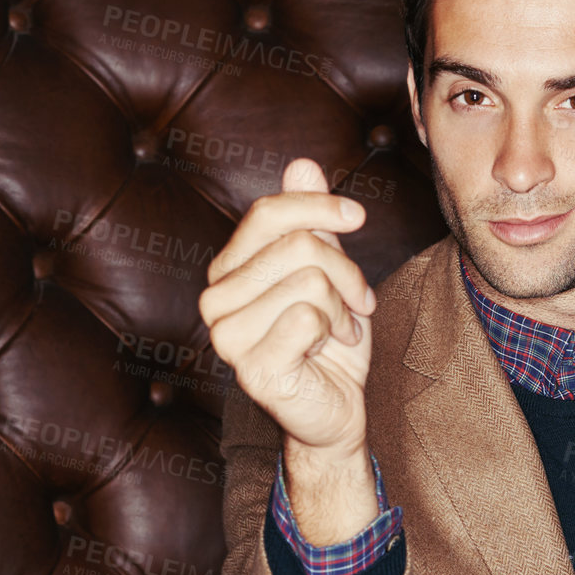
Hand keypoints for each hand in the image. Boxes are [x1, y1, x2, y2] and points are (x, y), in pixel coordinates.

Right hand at [200, 158, 376, 463]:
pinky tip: (329, 349)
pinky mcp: (250, 369)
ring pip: (309, 281)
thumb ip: (309, 221)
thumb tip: (302, 165)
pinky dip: (334, 331)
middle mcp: (215, 300)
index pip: (267, 213)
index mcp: (227, 270)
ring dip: (343, 306)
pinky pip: (308, 317)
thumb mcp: (327, 270)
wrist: (336, 408)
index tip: (357, 217)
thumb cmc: (329, 340)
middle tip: (358, 301)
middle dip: (346, 271)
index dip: (318, 206)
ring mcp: (227, 336)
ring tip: (340, 328)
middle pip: (298, 246)